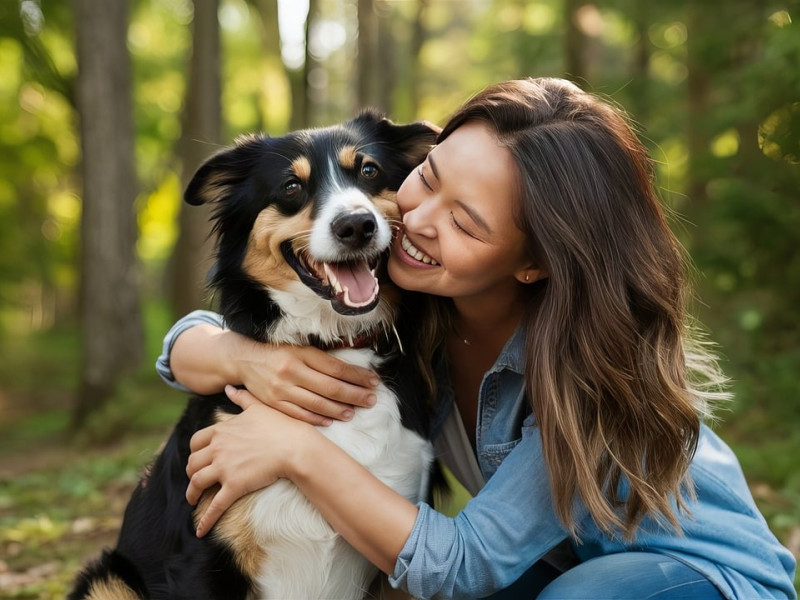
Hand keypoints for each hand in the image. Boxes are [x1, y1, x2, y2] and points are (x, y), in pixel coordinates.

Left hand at [185, 385, 313, 536]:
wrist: (295, 446)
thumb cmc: (281, 426)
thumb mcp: (258, 407)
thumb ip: (241, 398)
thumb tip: (230, 388)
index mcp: (222, 430)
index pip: (196, 442)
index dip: (194, 452)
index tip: (198, 459)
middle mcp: (218, 448)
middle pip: (192, 463)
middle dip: (191, 473)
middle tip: (195, 481)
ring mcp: (225, 468)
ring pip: (197, 482)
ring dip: (192, 493)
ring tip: (193, 500)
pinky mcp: (234, 486)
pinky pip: (214, 506)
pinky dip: (205, 520)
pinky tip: (200, 531)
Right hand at [232, 337, 379, 425]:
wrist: (246, 360)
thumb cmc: (279, 353)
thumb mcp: (300, 348)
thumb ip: (322, 359)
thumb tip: (352, 371)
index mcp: (301, 354)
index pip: (336, 367)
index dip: (357, 376)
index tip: (373, 381)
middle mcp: (291, 371)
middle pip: (330, 387)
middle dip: (354, 394)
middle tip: (371, 399)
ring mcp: (282, 389)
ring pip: (316, 403)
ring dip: (339, 409)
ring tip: (354, 411)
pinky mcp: (274, 403)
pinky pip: (300, 414)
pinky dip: (318, 418)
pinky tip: (331, 420)